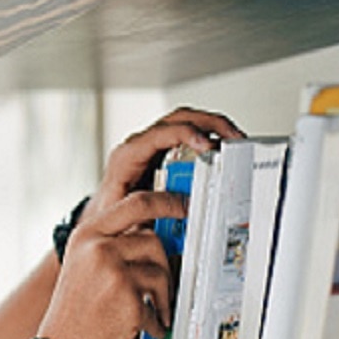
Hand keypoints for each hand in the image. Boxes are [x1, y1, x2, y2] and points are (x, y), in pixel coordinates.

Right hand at [37, 191, 187, 338]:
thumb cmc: (73, 316)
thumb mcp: (84, 267)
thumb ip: (113, 244)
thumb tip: (152, 233)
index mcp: (86, 235)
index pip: (135, 203)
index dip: (166, 201)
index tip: (183, 205)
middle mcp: (98, 248)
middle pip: (153, 238)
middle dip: (164, 262)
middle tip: (168, 279)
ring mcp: (113, 273)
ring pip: (161, 271)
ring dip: (162, 296)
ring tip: (150, 312)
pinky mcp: (129, 301)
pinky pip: (160, 304)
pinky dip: (157, 321)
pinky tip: (142, 328)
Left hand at [84, 107, 243, 224]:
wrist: (102, 220)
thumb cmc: (110, 217)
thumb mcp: (126, 216)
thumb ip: (150, 209)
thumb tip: (180, 205)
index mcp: (126, 157)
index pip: (158, 135)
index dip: (185, 135)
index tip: (207, 145)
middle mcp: (138, 146)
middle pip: (176, 119)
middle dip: (208, 123)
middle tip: (233, 137)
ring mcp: (150, 146)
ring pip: (184, 121)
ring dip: (212, 126)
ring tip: (235, 139)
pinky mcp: (161, 152)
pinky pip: (187, 134)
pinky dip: (208, 136)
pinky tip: (223, 147)